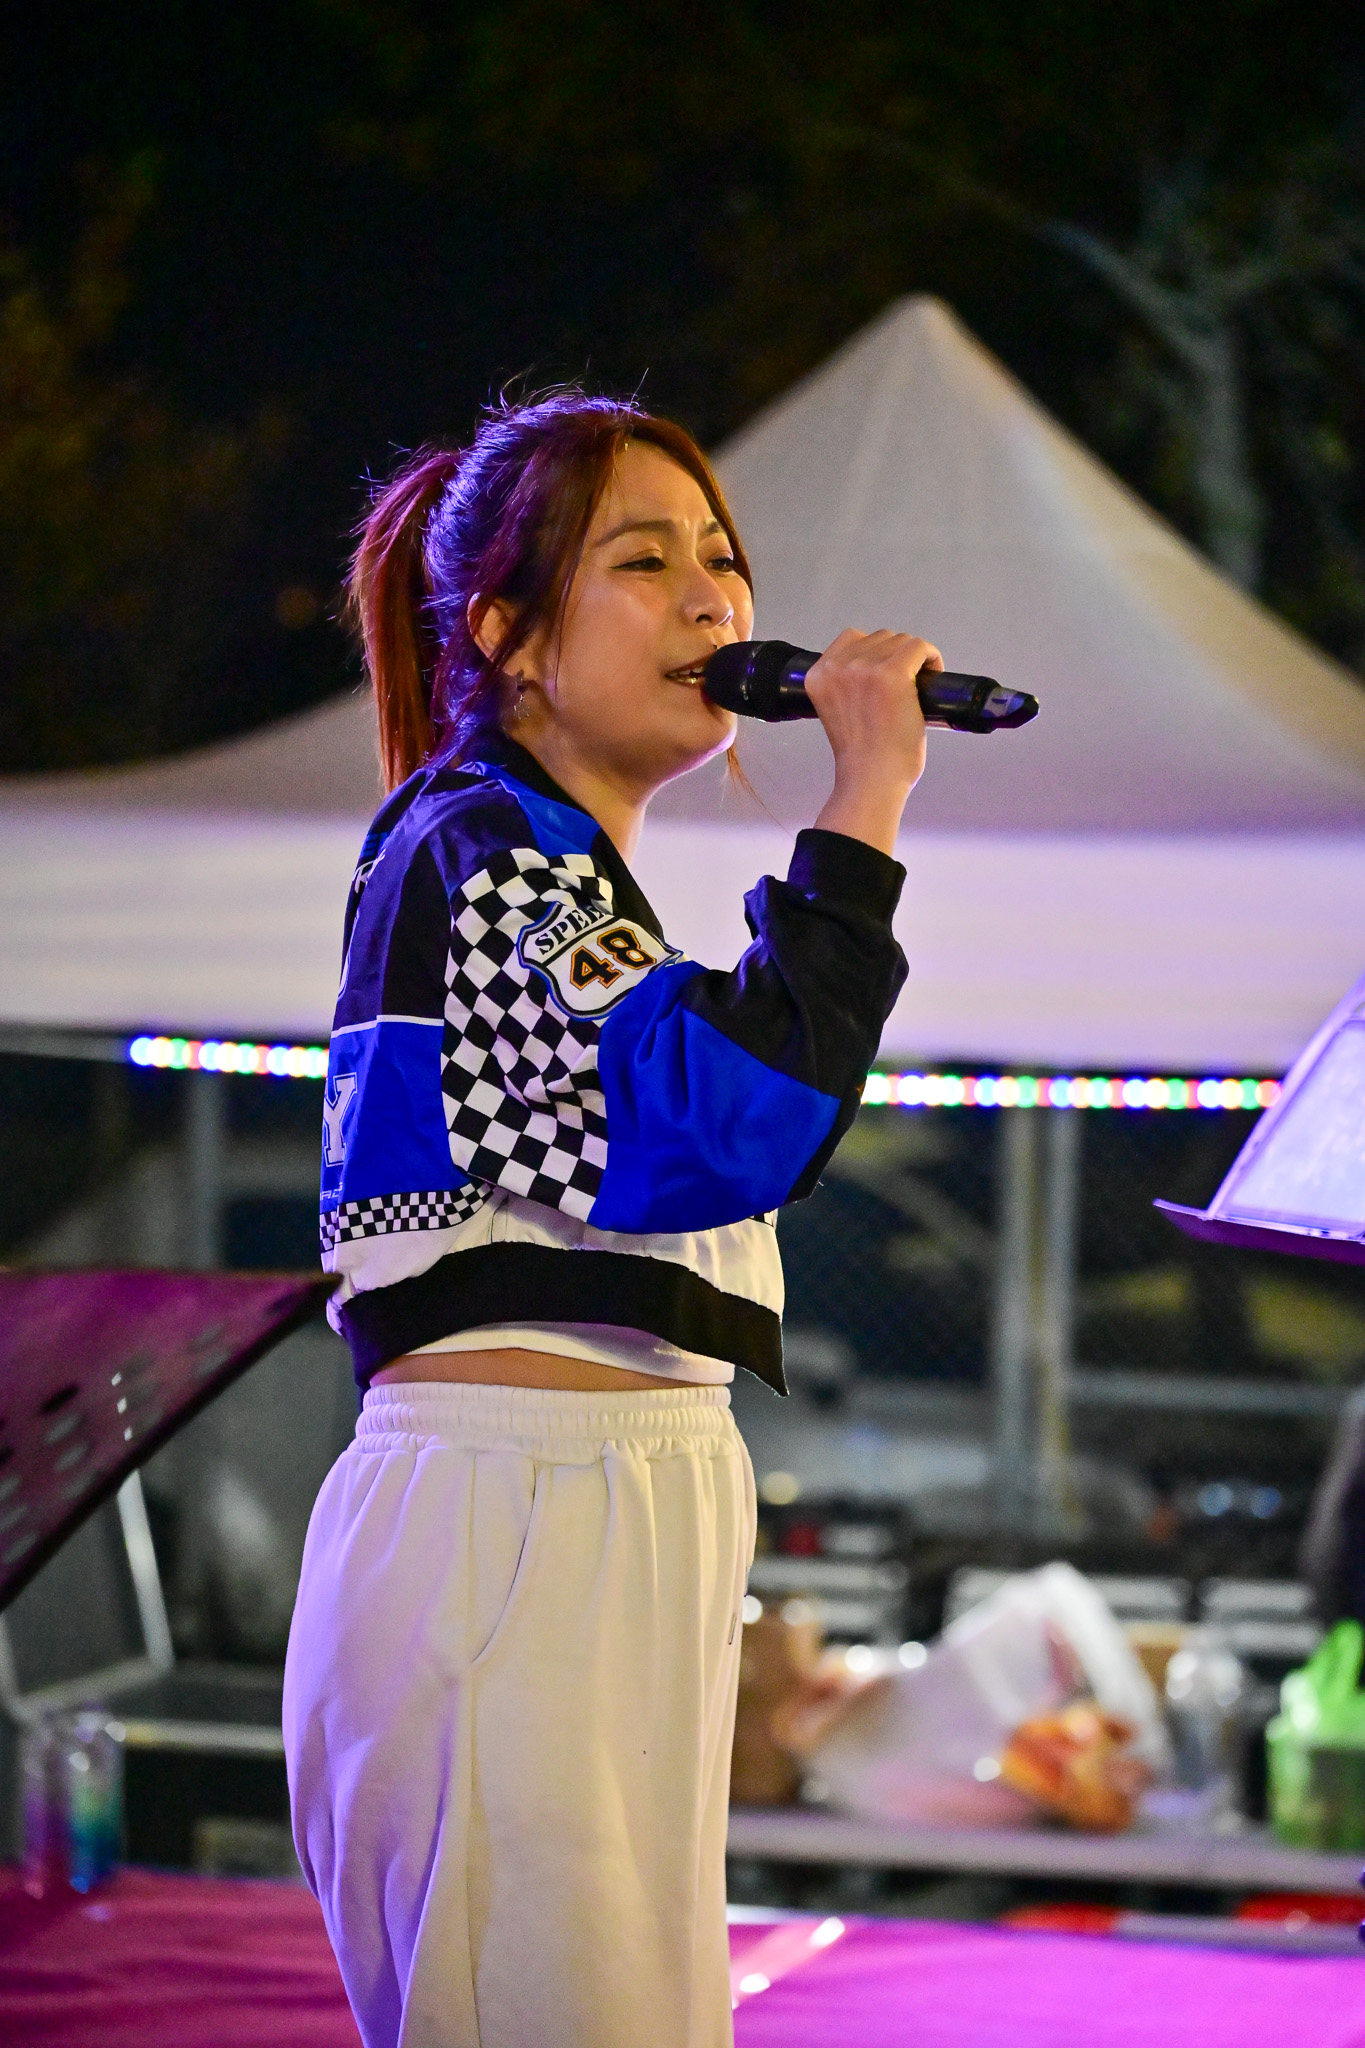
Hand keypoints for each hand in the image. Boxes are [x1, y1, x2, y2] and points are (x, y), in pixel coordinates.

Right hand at [804, 628, 940, 854]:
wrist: (871, 781)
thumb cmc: (861, 757)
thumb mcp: (837, 711)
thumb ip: (846, 686)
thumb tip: (877, 667)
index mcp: (817, 675)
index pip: (851, 639)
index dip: (875, 653)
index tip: (886, 673)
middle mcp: (838, 667)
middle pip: (879, 638)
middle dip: (896, 657)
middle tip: (907, 684)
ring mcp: (865, 669)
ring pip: (900, 641)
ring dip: (914, 658)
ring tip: (919, 683)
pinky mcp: (892, 675)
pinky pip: (918, 647)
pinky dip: (930, 656)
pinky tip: (932, 672)